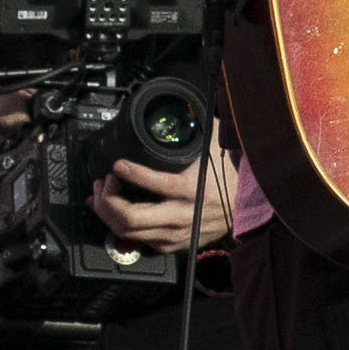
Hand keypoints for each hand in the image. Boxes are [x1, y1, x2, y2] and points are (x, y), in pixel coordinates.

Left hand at [95, 139, 246, 252]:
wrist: (247, 206)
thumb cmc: (229, 175)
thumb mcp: (214, 145)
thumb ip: (197, 126)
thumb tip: (183, 106)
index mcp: (191, 190)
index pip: (156, 185)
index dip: (130, 173)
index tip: (118, 165)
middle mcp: (180, 216)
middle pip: (130, 218)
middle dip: (108, 198)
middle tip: (105, 181)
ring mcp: (174, 234)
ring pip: (127, 232)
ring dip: (107, 212)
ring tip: (101, 194)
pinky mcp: (171, 244)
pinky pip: (136, 241)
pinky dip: (117, 226)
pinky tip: (110, 212)